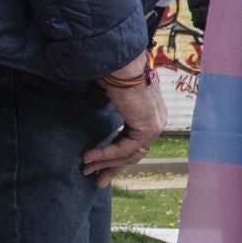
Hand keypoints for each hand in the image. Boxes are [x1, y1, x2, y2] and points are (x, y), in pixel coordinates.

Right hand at [83, 67, 163, 184]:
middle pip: (134, 152)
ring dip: (104, 162)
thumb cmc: (114, 72)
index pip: (135, 143)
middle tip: (96, 179)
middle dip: (112, 167)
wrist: (121, 62)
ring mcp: (155, 124)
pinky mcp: (149, 127)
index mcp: (150, 113)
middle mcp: (156, 120)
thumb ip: (112, 111)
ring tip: (85, 168)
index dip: (117, 157)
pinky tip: (89, 157)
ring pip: (129, 153)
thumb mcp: (112, 96)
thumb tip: (93, 121)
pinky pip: (125, 148)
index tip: (99, 168)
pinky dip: (105, 154)